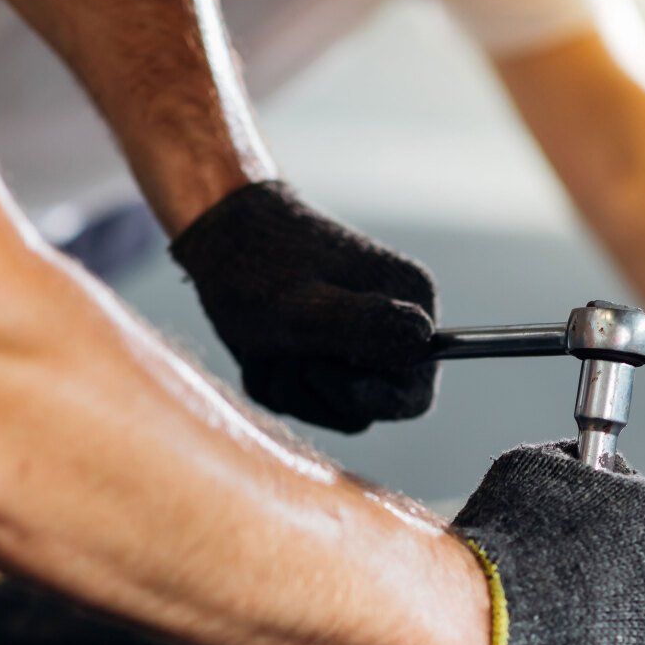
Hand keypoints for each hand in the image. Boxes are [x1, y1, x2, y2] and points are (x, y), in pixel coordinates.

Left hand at [171, 180, 437, 432]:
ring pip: (332, 410)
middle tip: (279, 349)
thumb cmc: (258, 267)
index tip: (316, 369)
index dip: (365, 400)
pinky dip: (273, 382)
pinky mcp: (329, 357)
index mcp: (413, 304)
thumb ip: (365, 326)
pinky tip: (257, 347)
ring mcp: (362, 344)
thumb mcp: (304, 306)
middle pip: (368, 409)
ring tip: (261, 344)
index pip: (413, 397)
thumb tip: (423, 336)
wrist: (221, 235)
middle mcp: (396, 327)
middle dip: (313, 389)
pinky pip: (306, 401)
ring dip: (286, 386)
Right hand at [452, 442, 644, 644]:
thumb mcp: (529, 465)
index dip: (603, 515)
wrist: (483, 624)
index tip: (577, 529)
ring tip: (562, 618)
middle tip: (566, 578)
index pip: (640, 504)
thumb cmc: (502, 543)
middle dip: (614, 568)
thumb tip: (579, 464)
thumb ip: (570, 461)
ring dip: (614, 616)